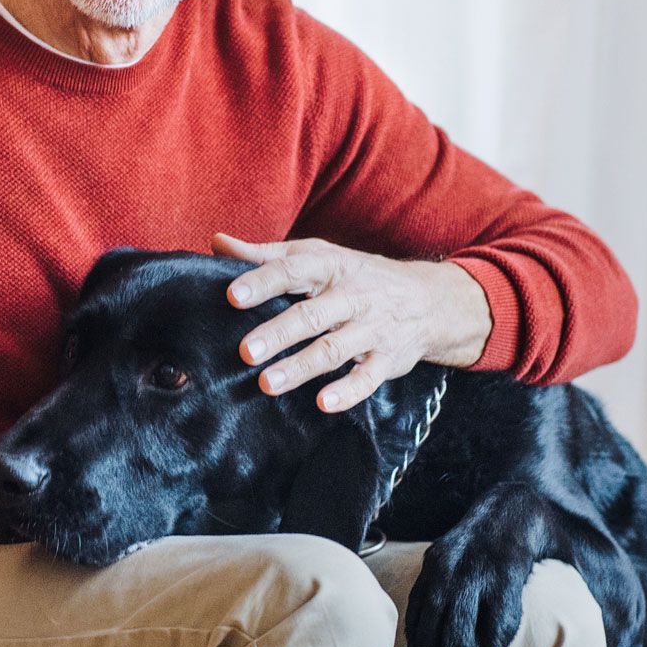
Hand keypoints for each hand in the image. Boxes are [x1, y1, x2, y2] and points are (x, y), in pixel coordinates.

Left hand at [210, 232, 489, 411]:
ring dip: (300, 367)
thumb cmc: (355, 276)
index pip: (292, 270)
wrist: (428, 300)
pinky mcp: (386, 359)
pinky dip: (347, 391)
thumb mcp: (317, 256)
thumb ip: (266, 255)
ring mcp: (372, 329)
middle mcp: (352, 296)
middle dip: (278, 333)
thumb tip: (217, 243)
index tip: (232, 295)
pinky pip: (367, 378)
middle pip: (311, 315)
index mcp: (330, 266)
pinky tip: (323, 403)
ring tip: (266, 384)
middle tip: (245, 351)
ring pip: (334, 349)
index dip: (262, 281)